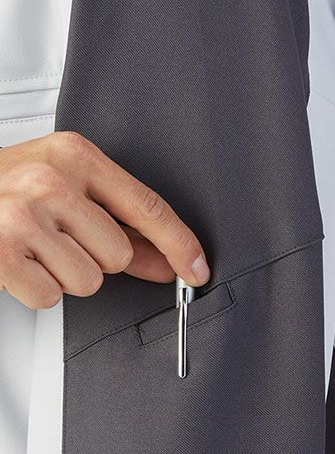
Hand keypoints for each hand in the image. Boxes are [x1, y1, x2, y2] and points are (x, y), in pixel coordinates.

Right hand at [0, 132, 209, 308]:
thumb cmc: (10, 187)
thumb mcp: (70, 189)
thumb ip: (122, 226)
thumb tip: (168, 261)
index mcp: (77, 156)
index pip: (149, 207)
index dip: (180, 243)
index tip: (196, 267)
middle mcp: (51, 179)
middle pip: (121, 254)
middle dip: (98, 257)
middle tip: (63, 237)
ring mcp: (23, 215)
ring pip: (89, 280)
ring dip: (68, 273)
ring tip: (38, 247)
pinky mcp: (0, 251)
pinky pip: (51, 297)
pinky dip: (39, 289)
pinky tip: (20, 261)